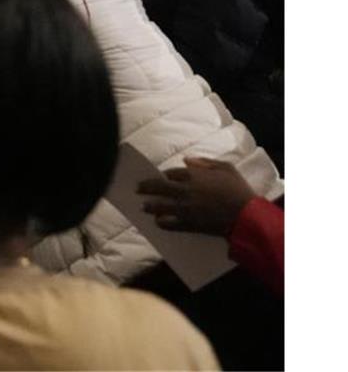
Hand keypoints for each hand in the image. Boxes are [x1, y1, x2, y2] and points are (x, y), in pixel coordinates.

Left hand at [137, 157, 256, 236]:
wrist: (247, 216)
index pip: (170, 173)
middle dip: (145, 187)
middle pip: (158, 187)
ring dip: (149, 206)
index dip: (163, 175)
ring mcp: (185, 209)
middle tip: (137, 188)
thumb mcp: (226, 168)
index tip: (159, 177)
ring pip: (160, 206)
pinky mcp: (189, 224)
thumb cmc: (239, 190)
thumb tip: (187, 160)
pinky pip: (170, 224)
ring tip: (143, 206)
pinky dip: (162, 222)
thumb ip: (205, 162)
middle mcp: (185, 191)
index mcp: (193, 176)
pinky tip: (158, 221)